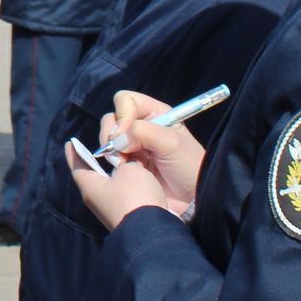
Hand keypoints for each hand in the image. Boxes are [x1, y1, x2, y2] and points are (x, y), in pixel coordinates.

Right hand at [67, 90, 204, 230]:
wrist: (192, 199)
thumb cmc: (188, 167)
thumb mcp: (171, 143)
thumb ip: (142, 132)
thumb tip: (117, 138)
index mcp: (156, 113)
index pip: (126, 101)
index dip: (122, 115)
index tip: (126, 135)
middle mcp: (142, 125)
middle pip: (113, 118)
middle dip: (113, 134)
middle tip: (123, 153)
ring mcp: (134, 145)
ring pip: (109, 137)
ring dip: (113, 150)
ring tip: (125, 164)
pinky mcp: (128, 162)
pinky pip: (110, 155)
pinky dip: (114, 161)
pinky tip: (125, 170)